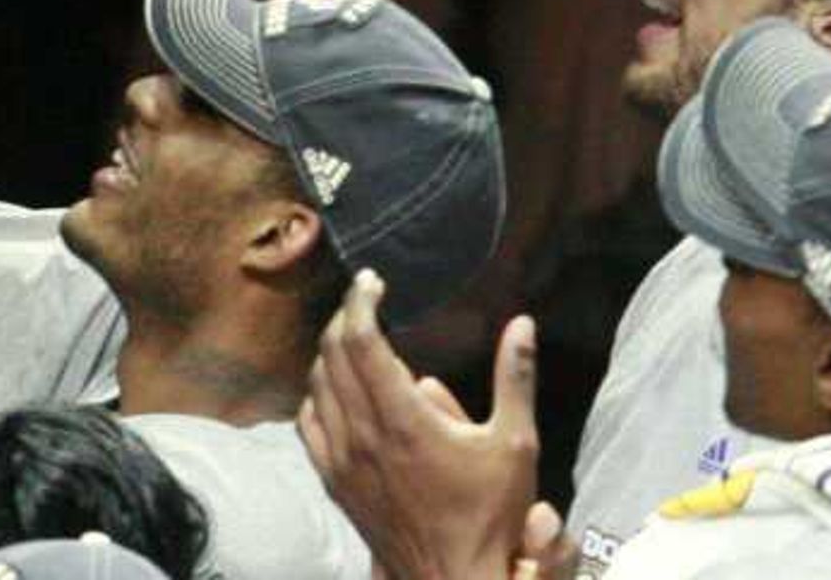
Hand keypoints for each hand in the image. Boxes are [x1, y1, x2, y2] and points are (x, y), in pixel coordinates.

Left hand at [296, 271, 559, 579]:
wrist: (454, 577)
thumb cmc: (490, 515)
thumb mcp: (515, 443)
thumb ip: (514, 378)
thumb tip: (522, 324)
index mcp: (403, 419)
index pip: (362, 341)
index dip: (361, 301)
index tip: (371, 280)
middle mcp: (362, 434)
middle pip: (332, 355)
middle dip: (346, 318)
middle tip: (366, 301)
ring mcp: (341, 459)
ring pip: (316, 386)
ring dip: (329, 354)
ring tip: (354, 339)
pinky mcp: (333, 480)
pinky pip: (309, 423)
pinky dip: (316, 395)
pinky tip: (333, 390)